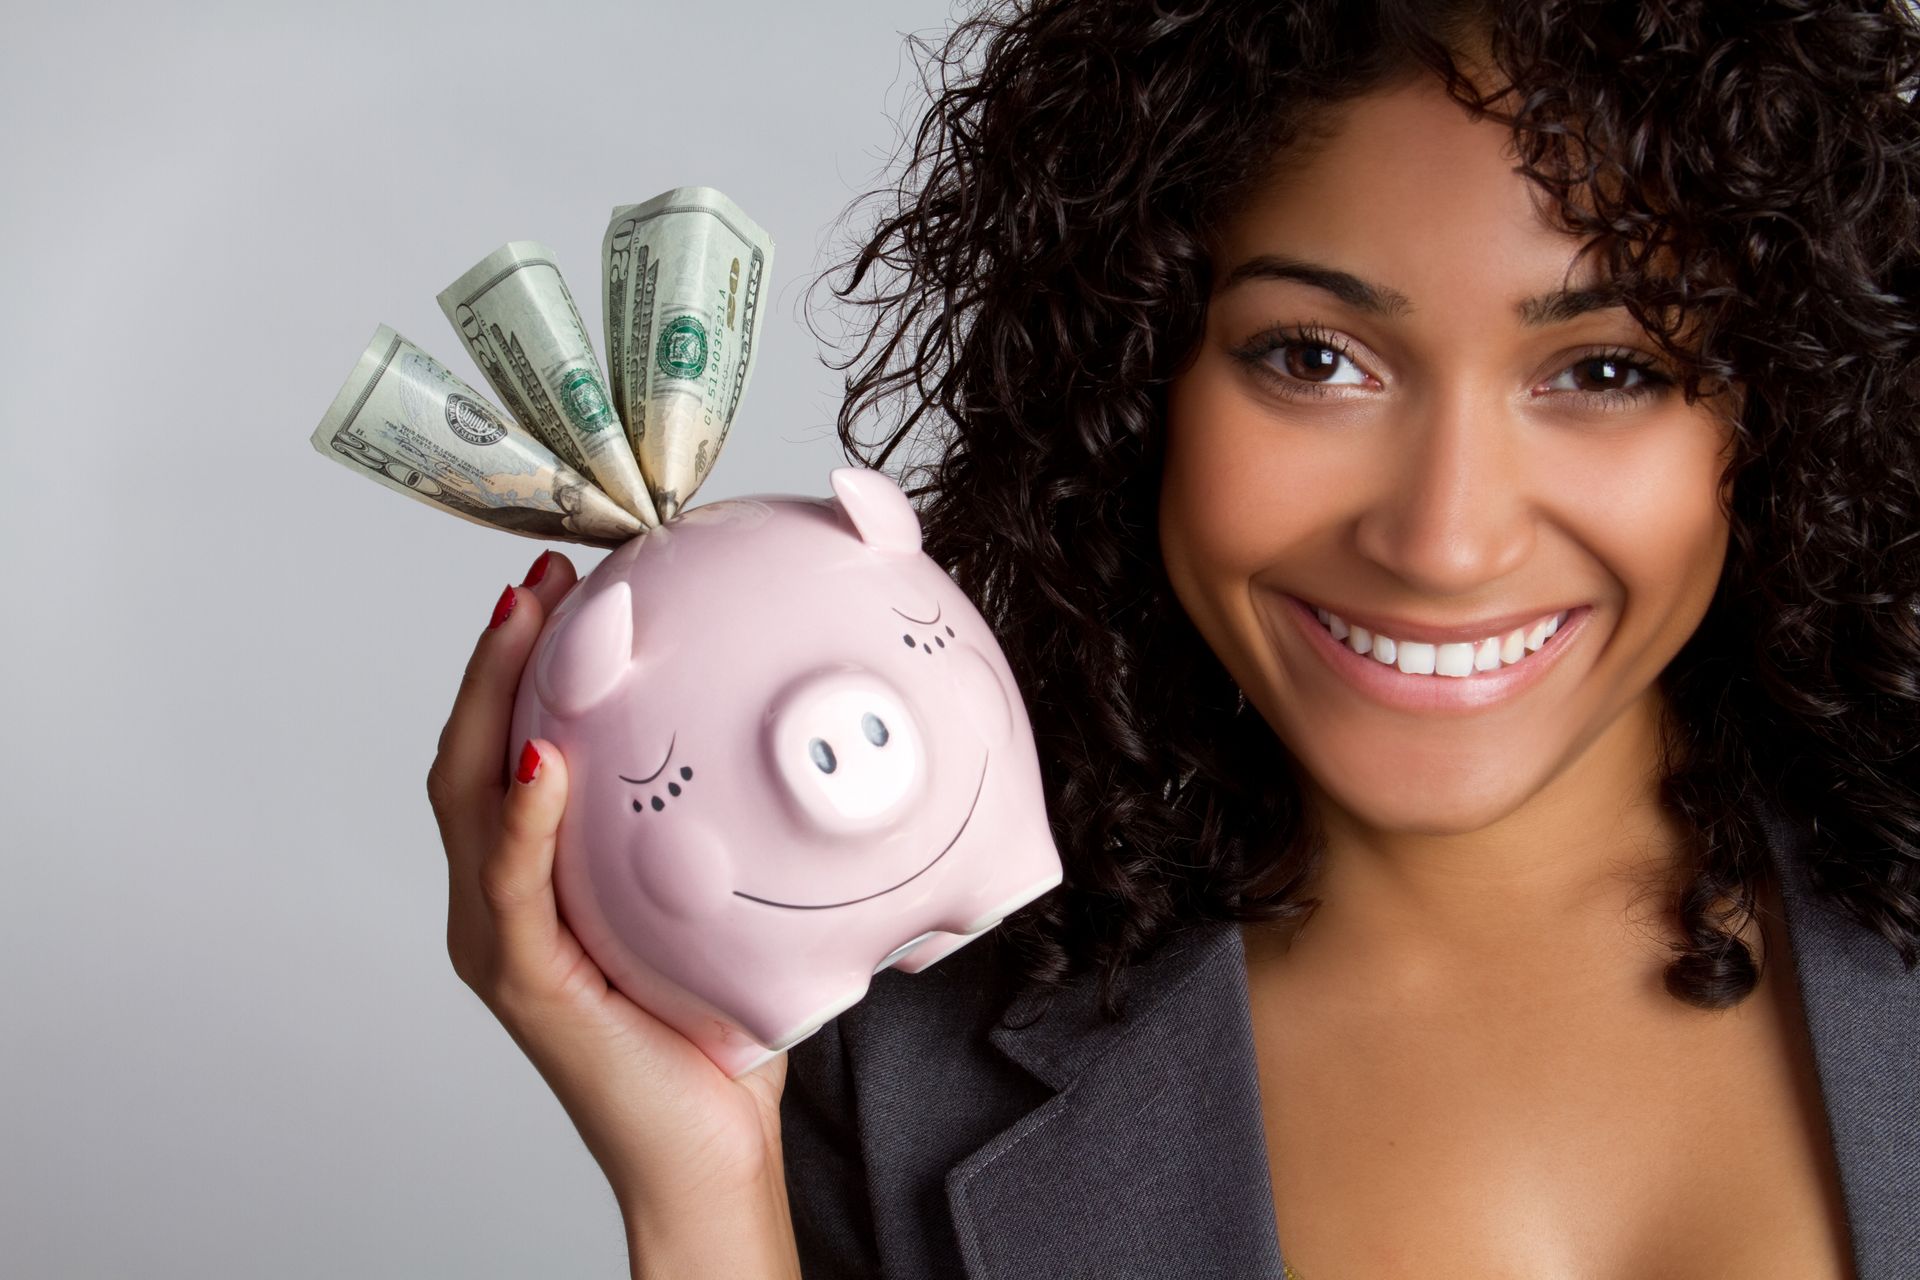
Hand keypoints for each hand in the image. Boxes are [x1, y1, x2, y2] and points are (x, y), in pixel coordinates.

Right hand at [426, 549, 797, 1257]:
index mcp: (536, 876)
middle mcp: (501, 899)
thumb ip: (711, 822)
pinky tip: (544, 765)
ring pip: (468, 798)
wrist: (709, 1147)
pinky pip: (510, 886)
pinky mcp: (522, 979)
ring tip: (525, 626)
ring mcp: (500, 939)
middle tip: (542, 579)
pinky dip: (520, 820)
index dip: (521, 661)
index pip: (509, 745)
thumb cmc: (713, 1025)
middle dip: (498, 657)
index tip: (563, 582)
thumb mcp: (713, 896)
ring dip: (493, 704)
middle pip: (471, 752)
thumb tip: (780, 724)